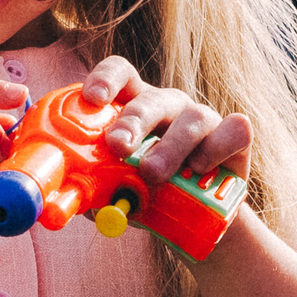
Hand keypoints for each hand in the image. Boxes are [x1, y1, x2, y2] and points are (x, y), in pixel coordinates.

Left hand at [77, 56, 251, 191]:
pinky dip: (219, 146)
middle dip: (132, 121)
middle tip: (117, 146)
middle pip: (151, 99)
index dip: (105, 80)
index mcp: (133, 108)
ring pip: (192, 117)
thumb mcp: (114, 190)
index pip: (120, 74)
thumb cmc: (147, 195)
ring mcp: (203, 120)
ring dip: (170, 146)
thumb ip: (89, 188)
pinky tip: (202, 167)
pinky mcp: (234, 139)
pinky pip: (236, 130)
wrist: (196, 221)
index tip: (92, 99)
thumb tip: (60, 200)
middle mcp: (168, 107)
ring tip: (153, 173)